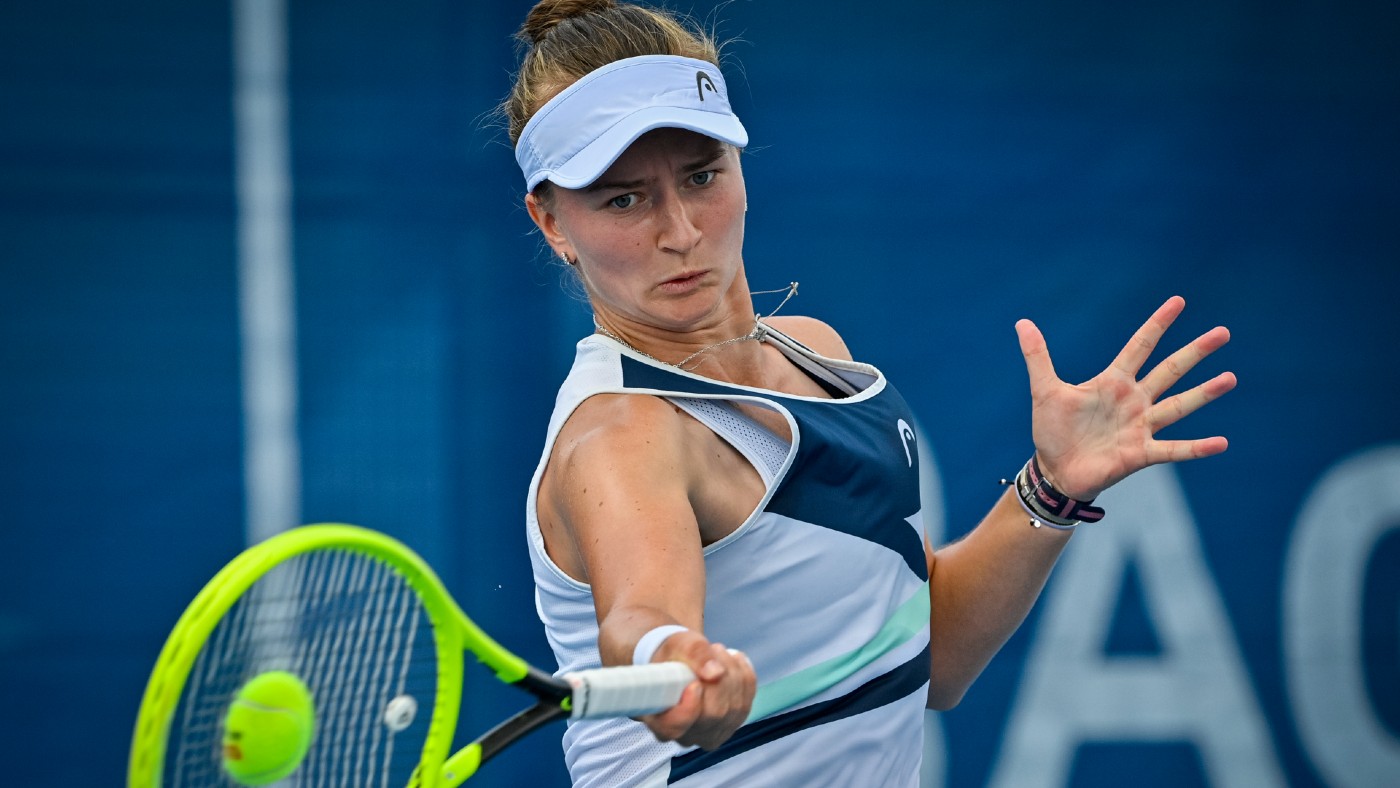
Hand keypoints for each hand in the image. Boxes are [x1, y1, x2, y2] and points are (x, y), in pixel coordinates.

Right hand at [638, 631, 754, 749]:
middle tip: (711, 650)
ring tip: (718, 652)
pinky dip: (744, 675)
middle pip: (713, 715)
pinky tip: (732, 661)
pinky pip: (748, 700)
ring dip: (732, 672)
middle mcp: (685, 734)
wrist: (684, 660)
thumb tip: (716, 673)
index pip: (674, 727)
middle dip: (718, 678)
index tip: (695, 684)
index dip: (688, 708)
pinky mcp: (733, 724)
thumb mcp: (677, 644)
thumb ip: (693, 655)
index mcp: (659, 719)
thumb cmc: (674, 655)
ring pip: (735, 708)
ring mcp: (712, 733)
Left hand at [1015, 295, 1236, 500]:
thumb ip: (1038, 357)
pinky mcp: (1142, 453)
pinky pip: (1175, 449)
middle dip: (1195, 352)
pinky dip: (1197, 447)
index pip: (1140, 346)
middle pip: (1170, 370)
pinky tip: (1222, 443)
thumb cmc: (1052, 430)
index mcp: (1113, 382)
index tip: (1178, 301)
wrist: (1055, 471)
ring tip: (1230, 378)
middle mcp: (1134, 400)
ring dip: (1204, 393)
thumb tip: (1021, 322)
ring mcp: (1141, 427)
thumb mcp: (1045, 390)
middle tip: (1223, 332)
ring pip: (1179, 405)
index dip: (1158, 324)